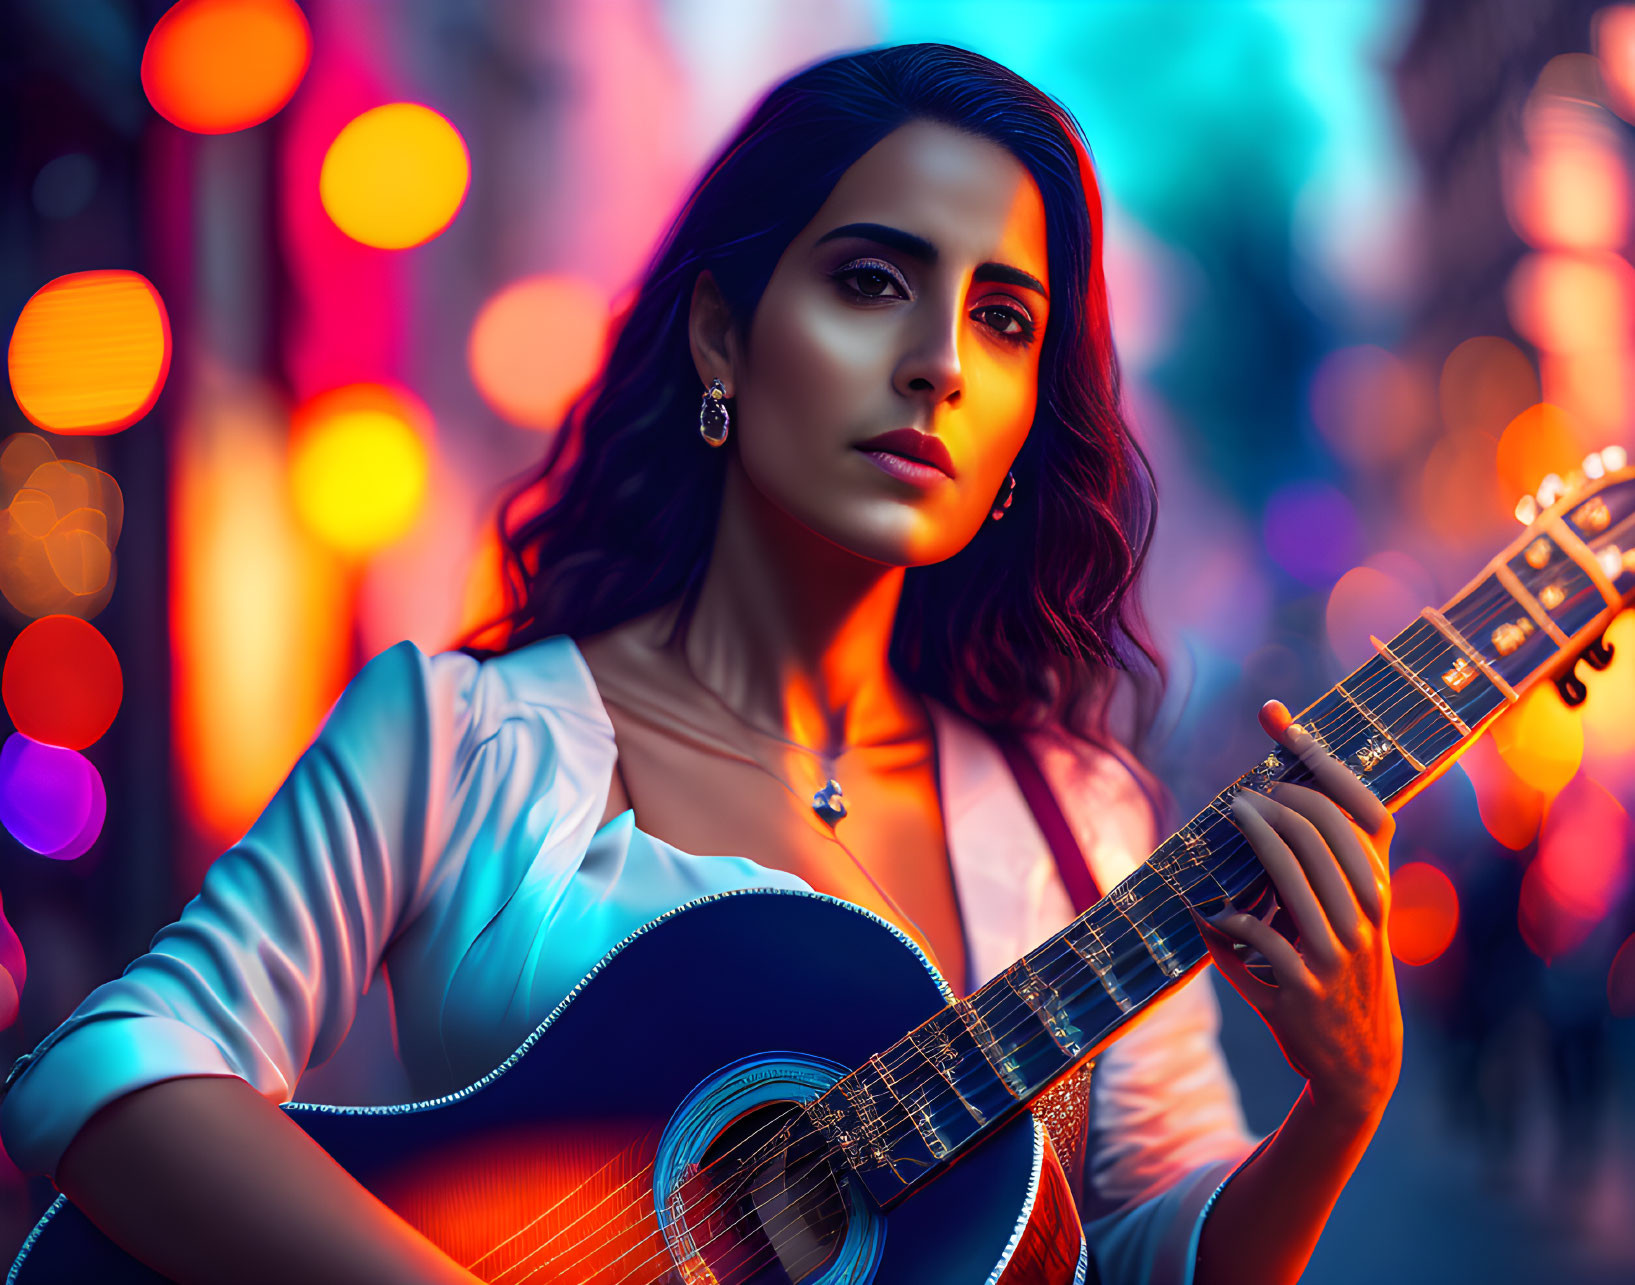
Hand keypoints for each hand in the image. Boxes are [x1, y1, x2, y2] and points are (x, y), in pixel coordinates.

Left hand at [1188, 700, 1403, 1124]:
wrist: (1359, 1060)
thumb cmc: (1340, 967)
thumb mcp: (1346, 912)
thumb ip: (1316, 861)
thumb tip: (1264, 794)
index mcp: (1378, 887)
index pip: (1363, 807)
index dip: (1320, 757)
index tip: (1277, 718)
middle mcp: (1366, 914)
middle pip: (1318, 832)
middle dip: (1274, 802)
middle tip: (1241, 797)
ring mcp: (1337, 953)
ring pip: (1289, 875)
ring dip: (1252, 839)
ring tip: (1230, 818)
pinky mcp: (1303, 989)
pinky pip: (1260, 939)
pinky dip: (1229, 922)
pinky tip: (1210, 911)